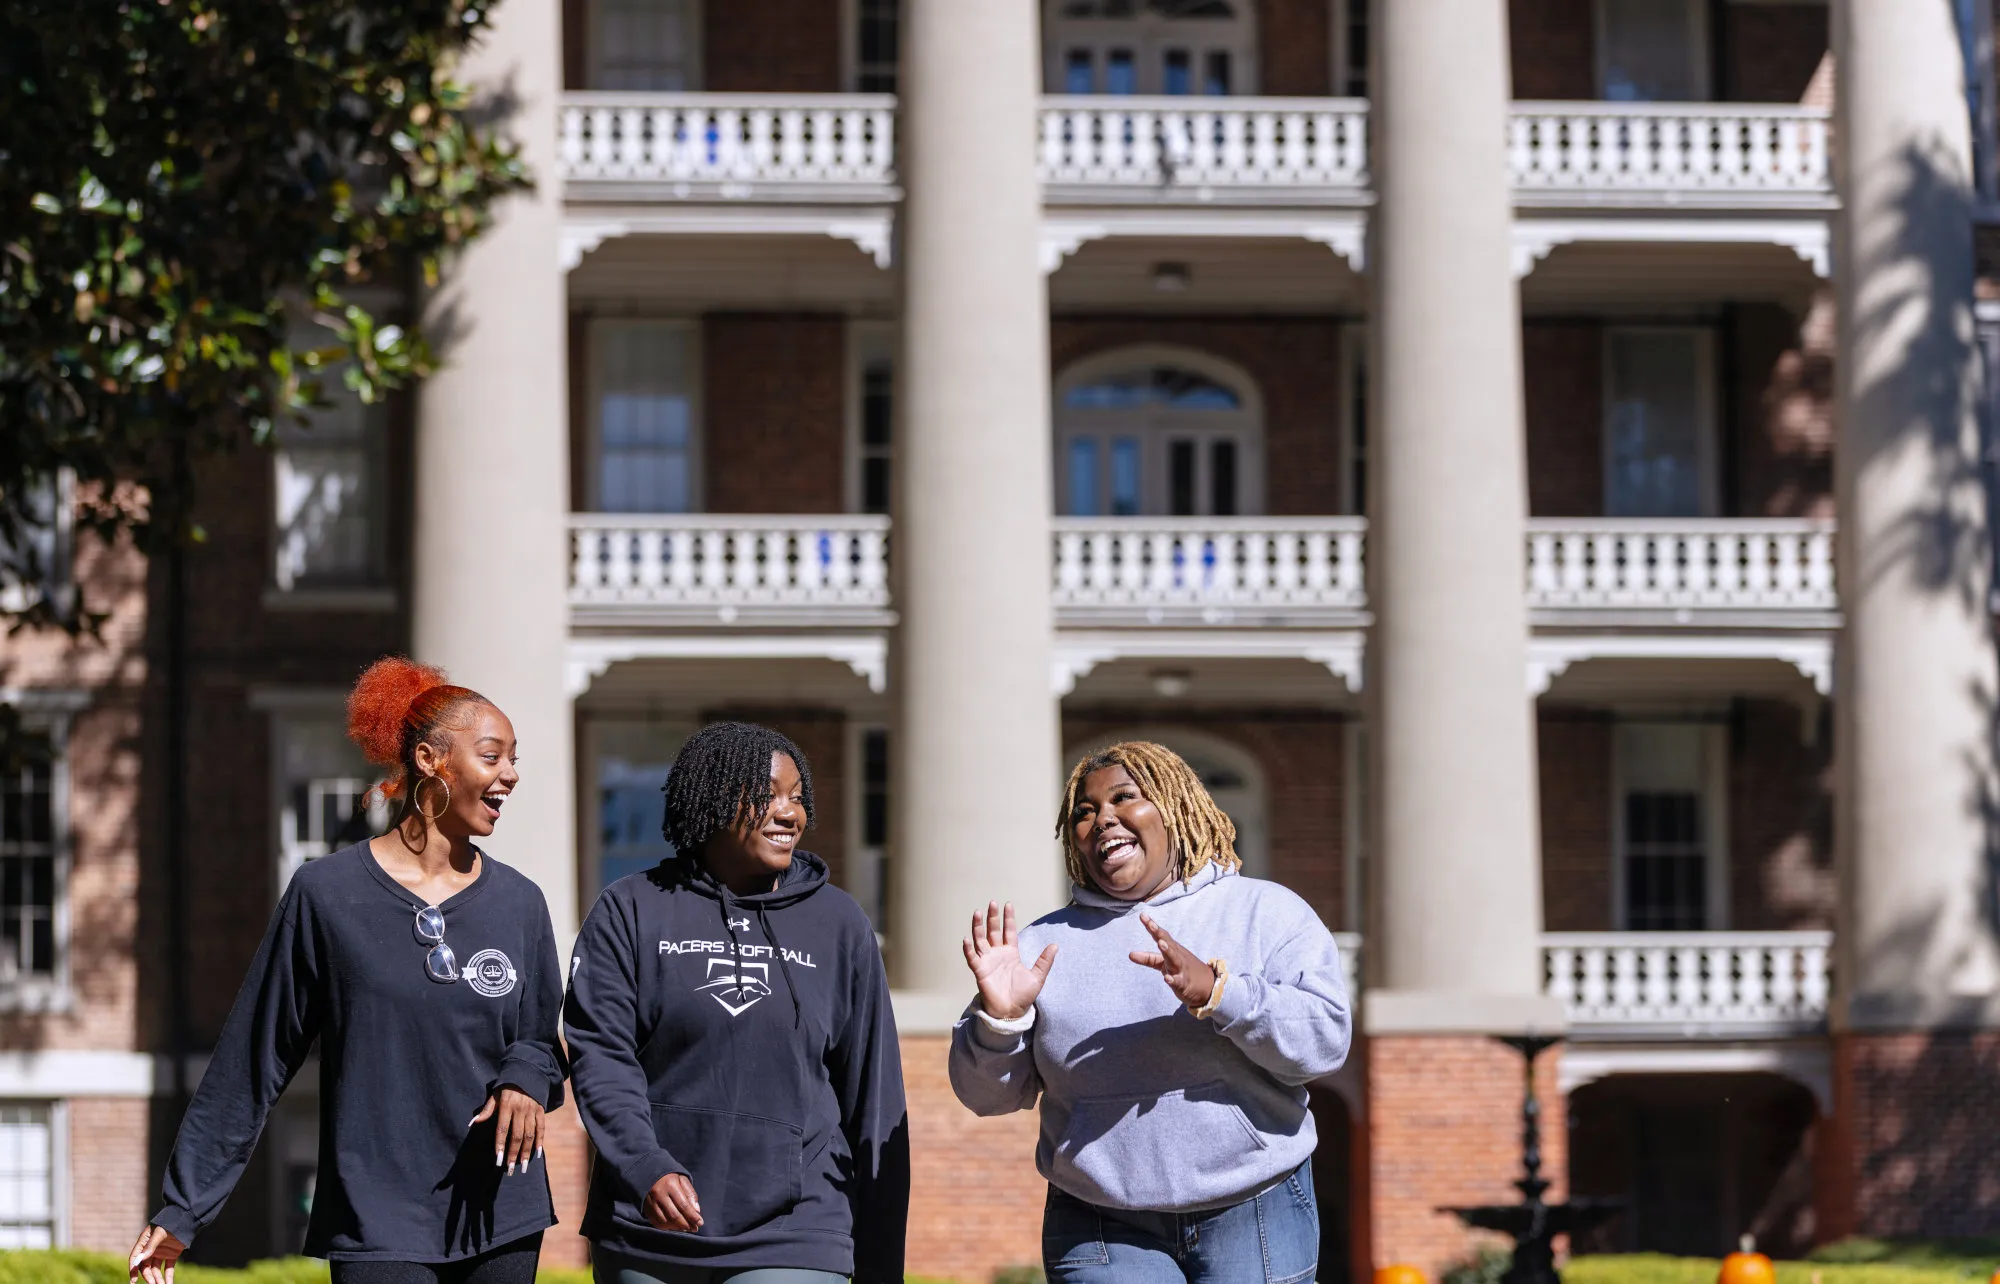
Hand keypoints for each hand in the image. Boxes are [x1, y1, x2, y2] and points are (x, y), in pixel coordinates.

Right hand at [129, 1224, 184, 1283]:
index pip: (135, 1258)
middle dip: (148, 1276)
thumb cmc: (170, 1222)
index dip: (133, 1269)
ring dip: (158, 1279)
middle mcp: (151, 1250)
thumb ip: (150, 1246)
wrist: (187, 1217)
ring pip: (156, 1270)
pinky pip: (168, 1268)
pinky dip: (168, 1277)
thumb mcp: (159, 1233)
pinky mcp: (171, 1255)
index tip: (133, 1280)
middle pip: (145, 1266)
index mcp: (144, 1242)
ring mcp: (161, 1253)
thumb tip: (140, 1259)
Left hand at [470, 1085, 544, 1174]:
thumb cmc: (507, 1087)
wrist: (528, 1073)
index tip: (498, 1160)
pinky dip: (540, 1141)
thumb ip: (486, 1110)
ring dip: (526, 1152)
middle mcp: (520, 1109)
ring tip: (523, 1166)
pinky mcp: (540, 1111)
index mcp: (506, 1106)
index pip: (502, 1129)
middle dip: (513, 1153)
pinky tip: (537, 1154)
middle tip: (509, 1169)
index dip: (500, 1145)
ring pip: (529, 1135)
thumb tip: (472, 1123)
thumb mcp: (495, 1095)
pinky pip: (541, 1128)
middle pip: (516, 1135)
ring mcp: (532, 1110)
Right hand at [644, 1172, 703, 1232]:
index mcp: (670, 1185)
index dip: (692, 1216)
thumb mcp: (682, 1180)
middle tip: (694, 1229)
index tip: (700, 1223)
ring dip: (677, 1227)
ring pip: (665, 1221)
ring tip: (686, 1228)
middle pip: (674, 1215)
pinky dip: (667, 1227)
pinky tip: (675, 1227)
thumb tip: (696, 1211)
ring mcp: (651, 1203)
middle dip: (686, 1224)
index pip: (683, 1204)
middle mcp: (659, 1195)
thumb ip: (690, 1194)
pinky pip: (657, 1223)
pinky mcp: (646, 1209)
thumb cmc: (670, 1178)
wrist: (648, 1173)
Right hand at [962, 901, 1057, 1021]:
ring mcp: (987, 962)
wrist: (1012, 1012)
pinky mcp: (980, 971)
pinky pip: (972, 958)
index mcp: (1011, 953)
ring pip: (980, 940)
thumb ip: (1044, 961)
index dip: (1008, 918)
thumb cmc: (1023, 995)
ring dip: (978, 927)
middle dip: (992, 917)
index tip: (1008, 904)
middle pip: (993, 931)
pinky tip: (967, 938)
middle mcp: (998, 954)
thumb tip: (1055, 945)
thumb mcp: (1038, 976)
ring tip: (977, 913)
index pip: (1009, 931)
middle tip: (992, 903)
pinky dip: (968, 949)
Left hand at [1131, 912, 1215, 1009]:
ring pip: (1174, 959)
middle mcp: (1177, 956)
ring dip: (1168, 951)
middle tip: (1151, 924)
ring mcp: (1182, 969)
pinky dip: (1173, 980)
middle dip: (1160, 934)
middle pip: (1168, 944)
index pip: (1161, 936)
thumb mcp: (1163, 964)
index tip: (1142, 916)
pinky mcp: (1185, 984)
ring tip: (1160, 943)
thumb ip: (1148, 958)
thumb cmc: (1182, 970)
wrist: (1208, 985)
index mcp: (1172, 949)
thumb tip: (1130, 954)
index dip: (1152, 927)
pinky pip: (1178, 981)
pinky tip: (1167, 979)